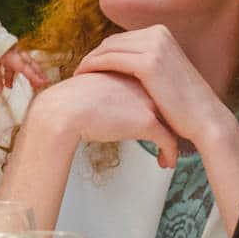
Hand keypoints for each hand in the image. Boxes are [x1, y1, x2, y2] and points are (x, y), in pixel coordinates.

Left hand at [0, 46, 49, 93]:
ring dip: (27, 74)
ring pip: (23, 63)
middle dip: (37, 73)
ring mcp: (11, 51)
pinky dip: (12, 74)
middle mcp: (14, 53)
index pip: (24, 67)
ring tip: (32, 85)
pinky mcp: (6, 52)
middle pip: (29, 63)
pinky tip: (8, 84)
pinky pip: (13, 64)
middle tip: (45, 82)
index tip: (42, 82)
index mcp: (11, 55)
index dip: (33, 76)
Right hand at [24, 72, 180, 164]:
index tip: (157, 121)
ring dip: (174, 140)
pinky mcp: (147, 121)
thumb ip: (106, 93)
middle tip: (170, 137)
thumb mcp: (91, 89)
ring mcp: (147, 102)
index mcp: (129, 74)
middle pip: (166, 104)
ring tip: (168, 154)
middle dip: (171, 122)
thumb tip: (107, 106)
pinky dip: (170, 154)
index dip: (156, 106)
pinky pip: (169, 141)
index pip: (151, 89)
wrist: (64, 109)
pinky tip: (166, 163)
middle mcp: (142, 85)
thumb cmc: (69, 102)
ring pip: (172, 122)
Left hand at [74, 26, 235, 159]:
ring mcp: (154, 46)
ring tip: (78, 77)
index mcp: (161, 33)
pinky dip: (93, 66)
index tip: (89, 67)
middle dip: (94, 56)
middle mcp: (158, 34)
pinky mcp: (149, 62)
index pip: (121, 39)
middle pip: (112, 41)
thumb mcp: (164, 73)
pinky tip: (83, 78)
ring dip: (89, 61)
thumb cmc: (183, 105)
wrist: (205, 120)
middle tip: (79, 72)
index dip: (102, 52)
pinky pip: (110, 59)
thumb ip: (144, 63)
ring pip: (108, 49)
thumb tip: (120, 64)